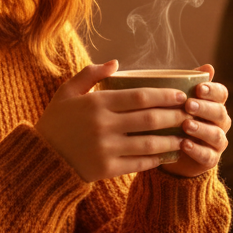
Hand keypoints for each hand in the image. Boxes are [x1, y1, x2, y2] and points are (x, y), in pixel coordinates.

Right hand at [37, 60, 190, 181]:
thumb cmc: (56, 122)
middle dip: (175, 116)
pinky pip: (139, 163)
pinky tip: (168, 154)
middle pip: (150, 119)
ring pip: (149, 143)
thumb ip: (90, 74)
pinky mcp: (107, 169)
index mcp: (96, 103)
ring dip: (172, 139)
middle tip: (191, 113)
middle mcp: (103, 125)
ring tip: (186, 135)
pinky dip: (157, 159)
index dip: (164, 95)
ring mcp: (106, 149)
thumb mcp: (66, 93)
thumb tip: (116, 63)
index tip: (181, 95)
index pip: (139, 96)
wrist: (41, 160)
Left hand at [160, 64, 230, 178]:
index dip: (212, 90)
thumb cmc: (176, 118)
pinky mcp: (211, 159)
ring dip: (201, 129)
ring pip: (216, 134)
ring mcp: (217, 142)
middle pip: (220, 113)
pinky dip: (197, 150)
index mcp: (215, 104)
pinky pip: (208, 155)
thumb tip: (208, 66)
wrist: (171, 151)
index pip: (221, 94)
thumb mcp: (179, 100)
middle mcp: (220, 122)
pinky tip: (184, 144)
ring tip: (186, 125)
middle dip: (205, 108)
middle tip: (189, 105)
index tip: (198, 88)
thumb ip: (191, 84)